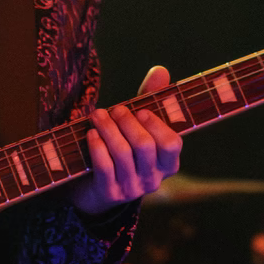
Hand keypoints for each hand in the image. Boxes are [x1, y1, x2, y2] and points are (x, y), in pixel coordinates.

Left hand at [71, 65, 182, 215]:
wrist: (98, 187)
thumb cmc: (124, 148)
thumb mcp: (139, 126)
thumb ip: (151, 99)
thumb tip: (160, 70)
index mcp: (169, 164)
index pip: (172, 144)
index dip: (156, 125)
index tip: (141, 110)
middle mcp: (154, 179)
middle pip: (144, 145)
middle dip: (127, 122)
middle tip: (115, 109)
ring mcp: (132, 189)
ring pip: (122, 153)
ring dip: (108, 129)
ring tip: (97, 115)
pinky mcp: (110, 193)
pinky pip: (104, 167)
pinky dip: (97, 146)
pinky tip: (91, 133)